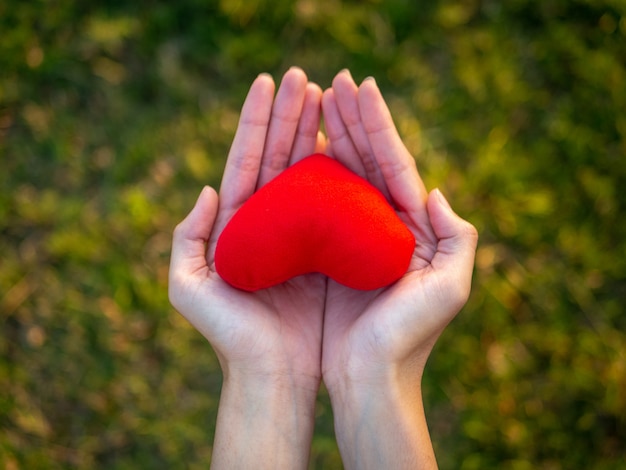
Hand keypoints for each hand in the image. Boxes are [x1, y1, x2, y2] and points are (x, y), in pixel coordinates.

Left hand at [168, 67, 325, 468]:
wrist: (273, 377)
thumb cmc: (230, 337)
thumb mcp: (190, 288)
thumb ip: (187, 238)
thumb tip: (208, 190)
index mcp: (235, 224)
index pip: (246, 160)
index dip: (257, 121)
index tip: (270, 83)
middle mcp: (267, 223)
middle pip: (278, 158)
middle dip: (290, 116)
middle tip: (305, 78)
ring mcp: (298, 235)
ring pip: (307, 174)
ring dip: (316, 134)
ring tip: (327, 97)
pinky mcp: (326, 253)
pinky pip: (335, 207)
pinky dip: (341, 175)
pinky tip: (350, 147)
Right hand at [320, 70, 477, 467]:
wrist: (369, 381)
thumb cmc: (408, 340)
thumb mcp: (450, 289)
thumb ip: (459, 238)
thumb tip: (436, 193)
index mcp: (413, 227)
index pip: (394, 162)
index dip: (376, 123)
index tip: (357, 86)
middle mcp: (381, 227)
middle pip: (365, 161)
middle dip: (350, 118)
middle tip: (331, 79)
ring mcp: (351, 239)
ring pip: (339, 176)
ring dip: (328, 136)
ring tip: (313, 99)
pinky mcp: (325, 256)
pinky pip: (314, 206)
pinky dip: (308, 176)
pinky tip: (298, 151)